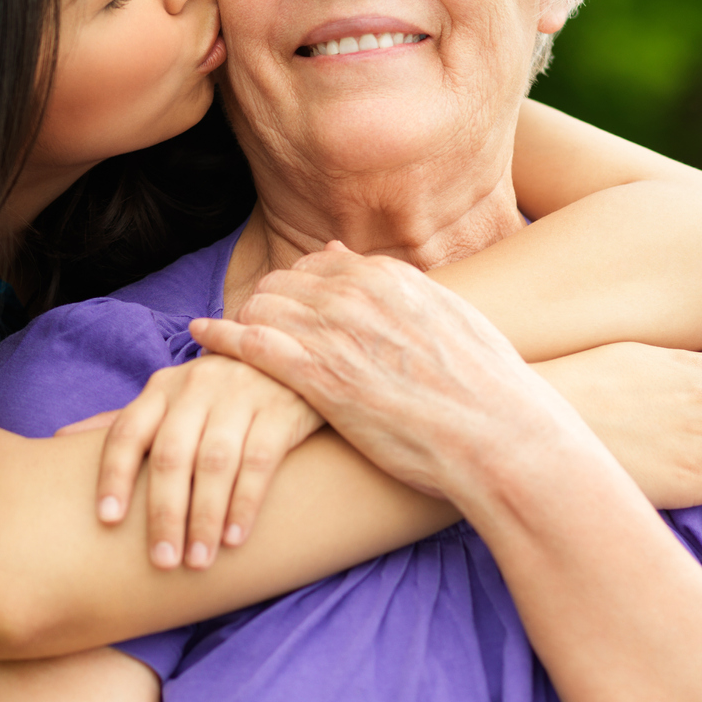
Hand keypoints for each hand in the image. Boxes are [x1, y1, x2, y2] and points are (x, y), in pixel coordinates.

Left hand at [56, 353, 323, 570]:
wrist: (291, 361)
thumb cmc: (218, 395)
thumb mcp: (171, 400)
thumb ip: (125, 423)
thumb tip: (58, 438)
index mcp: (162, 388)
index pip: (127, 431)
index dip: (114, 475)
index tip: (107, 521)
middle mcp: (196, 387)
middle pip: (171, 455)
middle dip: (163, 513)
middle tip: (160, 562)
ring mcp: (240, 395)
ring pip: (215, 462)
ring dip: (204, 516)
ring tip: (197, 561)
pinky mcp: (280, 409)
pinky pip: (259, 461)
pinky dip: (245, 502)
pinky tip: (234, 538)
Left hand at [189, 243, 555, 502]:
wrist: (500, 436)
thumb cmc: (486, 390)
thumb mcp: (452, 320)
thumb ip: (405, 291)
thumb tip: (364, 268)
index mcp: (391, 278)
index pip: (319, 265)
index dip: (297, 286)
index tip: (285, 302)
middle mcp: (358, 295)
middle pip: (284, 282)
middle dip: (265, 300)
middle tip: (247, 321)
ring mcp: (337, 333)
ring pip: (263, 306)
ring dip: (240, 318)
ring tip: (221, 333)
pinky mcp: (320, 377)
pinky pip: (251, 344)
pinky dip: (221, 337)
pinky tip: (201, 337)